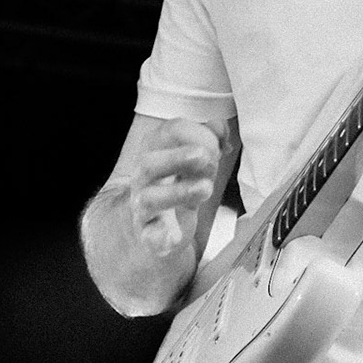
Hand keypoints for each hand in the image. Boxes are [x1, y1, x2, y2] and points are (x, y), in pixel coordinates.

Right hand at [126, 119, 222, 256]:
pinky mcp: (149, 234)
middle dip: (177, 158)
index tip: (217, 144)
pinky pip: (150, 236)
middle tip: (206, 156)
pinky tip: (174, 235)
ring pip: (150, 199)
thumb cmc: (181, 183)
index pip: (169, 132)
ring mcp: (142, 206)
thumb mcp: (197, 158)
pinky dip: (161, 236)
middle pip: (150, 163)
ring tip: (205, 188)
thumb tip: (219, 126)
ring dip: (178, 192)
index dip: (195, 133)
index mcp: (155, 150)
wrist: (162, 223)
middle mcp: (143, 177)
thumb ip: (210, 138)